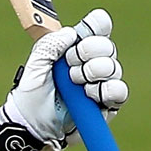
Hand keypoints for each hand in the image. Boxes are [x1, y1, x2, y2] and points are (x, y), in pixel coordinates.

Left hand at [0, 10, 127, 150]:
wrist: (31, 125)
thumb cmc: (32, 94)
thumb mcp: (35, 65)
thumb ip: (50, 45)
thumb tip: (71, 33)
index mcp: (77, 48)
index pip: (99, 26)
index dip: (94, 26)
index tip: (78, 38)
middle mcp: (94, 63)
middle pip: (107, 46)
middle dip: (87, 53)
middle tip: (69, 67)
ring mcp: (101, 83)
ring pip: (114, 68)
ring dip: (93, 72)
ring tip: (75, 83)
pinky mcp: (107, 105)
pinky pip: (119, 91)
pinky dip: (105, 90)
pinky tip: (89, 94)